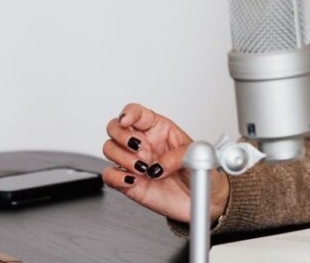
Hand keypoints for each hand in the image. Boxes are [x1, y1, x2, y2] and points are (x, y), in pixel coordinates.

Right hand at [102, 103, 229, 224]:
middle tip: (139, 148)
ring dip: (122, 157)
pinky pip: (109, 175)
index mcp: (158, 129)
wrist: (200, 197)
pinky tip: (132, 180)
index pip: (137, 113)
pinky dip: (116, 177)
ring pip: (109, 149)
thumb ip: (177, 156)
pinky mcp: (128, 182)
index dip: (128, 113)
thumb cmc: (197, 170)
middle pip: (114, 128)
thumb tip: (158, 166)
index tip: (126, 120)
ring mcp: (133, 162)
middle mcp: (143, 143)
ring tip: (143, 168)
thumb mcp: (195, 156)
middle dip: (122, 136)